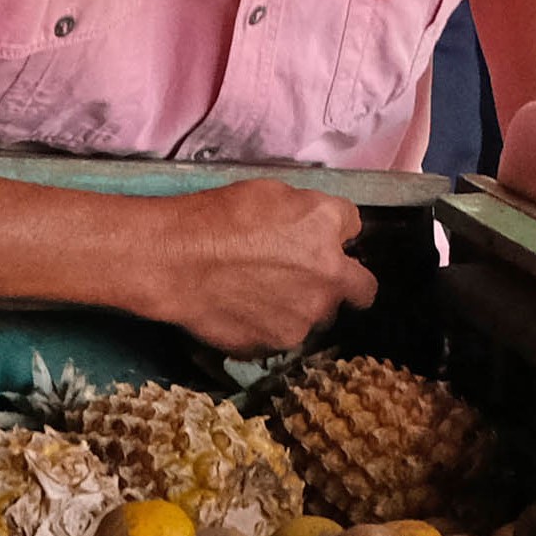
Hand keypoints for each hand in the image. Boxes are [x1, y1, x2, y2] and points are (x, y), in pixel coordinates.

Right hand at [130, 178, 374, 349]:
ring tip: (265, 295)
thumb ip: (312, 214)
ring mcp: (304, 318)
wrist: (176, 261)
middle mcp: (329, 279)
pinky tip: (245, 310)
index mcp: (328, 228)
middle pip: (358, 289)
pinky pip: (284, 335)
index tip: (322, 239)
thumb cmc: (218, 217)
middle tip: (307, 277)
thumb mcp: (272, 191)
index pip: (355, 229)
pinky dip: (271, 326)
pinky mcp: (276, 343)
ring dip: (305, 307)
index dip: (337, 234)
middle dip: (340, 284)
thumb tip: (326, 229)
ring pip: (320, 317)